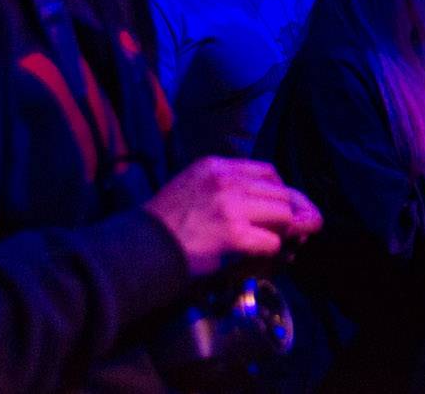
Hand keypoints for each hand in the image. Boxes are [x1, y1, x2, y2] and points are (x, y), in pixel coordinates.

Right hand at [141, 157, 323, 277]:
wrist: (137, 253)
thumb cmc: (162, 226)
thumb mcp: (191, 189)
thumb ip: (228, 189)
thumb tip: (272, 202)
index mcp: (215, 166)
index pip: (267, 171)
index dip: (279, 192)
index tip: (282, 208)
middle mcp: (226, 181)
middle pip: (280, 192)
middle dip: (286, 214)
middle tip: (286, 232)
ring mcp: (231, 208)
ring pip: (283, 215)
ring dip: (278, 233)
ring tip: (265, 244)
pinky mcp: (235, 237)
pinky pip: (272, 242)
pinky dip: (268, 253)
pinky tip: (254, 257)